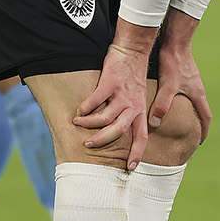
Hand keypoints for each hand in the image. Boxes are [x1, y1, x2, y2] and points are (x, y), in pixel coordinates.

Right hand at [74, 39, 152, 168]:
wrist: (132, 52)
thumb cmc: (132, 77)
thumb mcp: (138, 98)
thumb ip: (129, 114)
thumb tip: (116, 131)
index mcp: (139, 111)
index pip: (142, 136)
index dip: (137, 153)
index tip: (130, 168)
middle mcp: (132, 105)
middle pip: (119, 130)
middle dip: (102, 140)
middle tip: (88, 145)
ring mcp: (121, 94)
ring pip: (104, 117)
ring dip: (88, 123)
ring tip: (77, 122)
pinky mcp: (110, 83)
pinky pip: (95, 100)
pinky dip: (85, 107)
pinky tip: (79, 109)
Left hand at [149, 32, 212, 146]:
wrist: (176, 40)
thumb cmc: (174, 62)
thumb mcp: (167, 85)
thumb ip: (162, 105)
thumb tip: (156, 123)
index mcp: (198, 94)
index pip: (206, 117)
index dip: (203, 131)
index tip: (200, 142)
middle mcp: (197, 89)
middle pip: (201, 110)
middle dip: (197, 124)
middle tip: (189, 135)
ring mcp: (191, 81)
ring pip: (193, 101)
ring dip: (189, 112)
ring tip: (179, 122)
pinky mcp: (184, 75)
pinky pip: (186, 93)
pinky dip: (181, 102)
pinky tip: (170, 103)